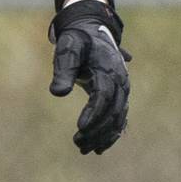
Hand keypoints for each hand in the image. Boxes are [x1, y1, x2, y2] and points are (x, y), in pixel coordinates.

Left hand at [49, 0, 129, 154]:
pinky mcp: (119, 96)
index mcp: (109, 69)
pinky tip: (98, 149)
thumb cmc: (77, 40)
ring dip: (103, 135)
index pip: (104, 96)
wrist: (91, 31)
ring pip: (118, 118)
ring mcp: (122, 90)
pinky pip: (119, 119)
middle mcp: (121, 81)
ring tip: (83, 149)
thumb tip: (57, 93)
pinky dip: (111, 134)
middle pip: (113, 111)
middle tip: (78, 144)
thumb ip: (63, 69)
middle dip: (97, 129)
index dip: (94, 113)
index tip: (80, 128)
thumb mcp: (67, 49)